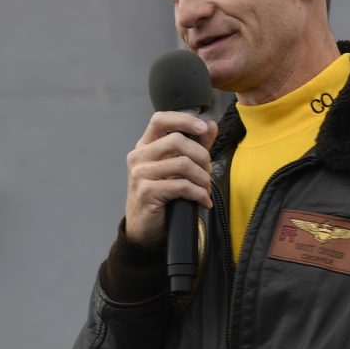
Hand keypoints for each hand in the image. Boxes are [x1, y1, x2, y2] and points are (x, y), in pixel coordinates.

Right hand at [123, 112, 217, 247]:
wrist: (144, 228)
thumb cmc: (160, 195)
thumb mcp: (176, 167)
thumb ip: (194, 145)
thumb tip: (210, 125)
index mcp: (145, 146)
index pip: (160, 120)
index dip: (184, 119)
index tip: (203, 128)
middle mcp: (139, 157)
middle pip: (177, 140)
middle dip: (201, 155)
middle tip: (208, 171)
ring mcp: (141, 174)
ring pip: (183, 164)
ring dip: (203, 178)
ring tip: (206, 188)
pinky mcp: (148, 192)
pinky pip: (182, 186)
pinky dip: (199, 193)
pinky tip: (203, 201)